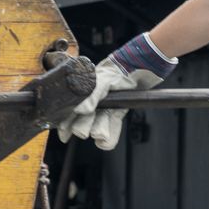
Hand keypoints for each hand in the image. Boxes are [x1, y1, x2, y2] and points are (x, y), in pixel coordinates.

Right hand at [56, 33, 176, 150]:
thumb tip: (80, 110)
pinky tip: (106, 142)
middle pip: (84, 119)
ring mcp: (107, 104)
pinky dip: (110, 135)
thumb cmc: (121, 68)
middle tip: (83, 131)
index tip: (64, 134)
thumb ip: (92, 95)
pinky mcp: (119, 109)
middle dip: (83, 126)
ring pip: (98, 124)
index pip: (71, 108)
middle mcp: (94, 98)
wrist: (143, 65)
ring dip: (98, 131)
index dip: (66, 121)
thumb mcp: (104, 79)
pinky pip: (112, 124)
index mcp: (85, 89)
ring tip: (100, 135)